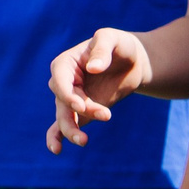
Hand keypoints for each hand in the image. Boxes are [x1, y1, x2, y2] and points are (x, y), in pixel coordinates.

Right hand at [47, 29, 154, 152]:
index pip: (59, 79)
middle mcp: (64, 82)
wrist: (132, 63)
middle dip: (81, 111)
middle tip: (106, 115)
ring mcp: (70, 99)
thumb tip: (93, 68)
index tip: (80, 106)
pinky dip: (57, 137)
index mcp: (67, 62)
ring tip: (84, 141)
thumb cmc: (120, 46)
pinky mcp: (80, 113)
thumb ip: (102, 49)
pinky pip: (62, 127)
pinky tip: (56, 149)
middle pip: (63, 101)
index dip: (66, 94)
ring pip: (64, 117)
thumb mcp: (113, 39)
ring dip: (72, 130)